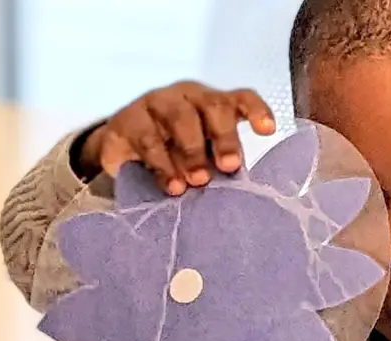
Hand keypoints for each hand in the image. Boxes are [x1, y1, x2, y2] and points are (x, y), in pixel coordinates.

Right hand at [78, 80, 275, 194]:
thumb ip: (221, 165)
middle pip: (213, 105)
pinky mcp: (128, 120)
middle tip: (229, 167)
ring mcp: (157, 103)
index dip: (256, 111)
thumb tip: (247, 192)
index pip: (240, 98)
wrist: (122, 159)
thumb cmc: (176, 158)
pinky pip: (148, 138)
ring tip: (199, 181)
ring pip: (180, 117)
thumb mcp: (204, 160)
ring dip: (193, 150)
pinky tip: (173, 185)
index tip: (268, 130)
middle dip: (225, 137)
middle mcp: (188, 97)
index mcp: (214, 105)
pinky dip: (163, 164)